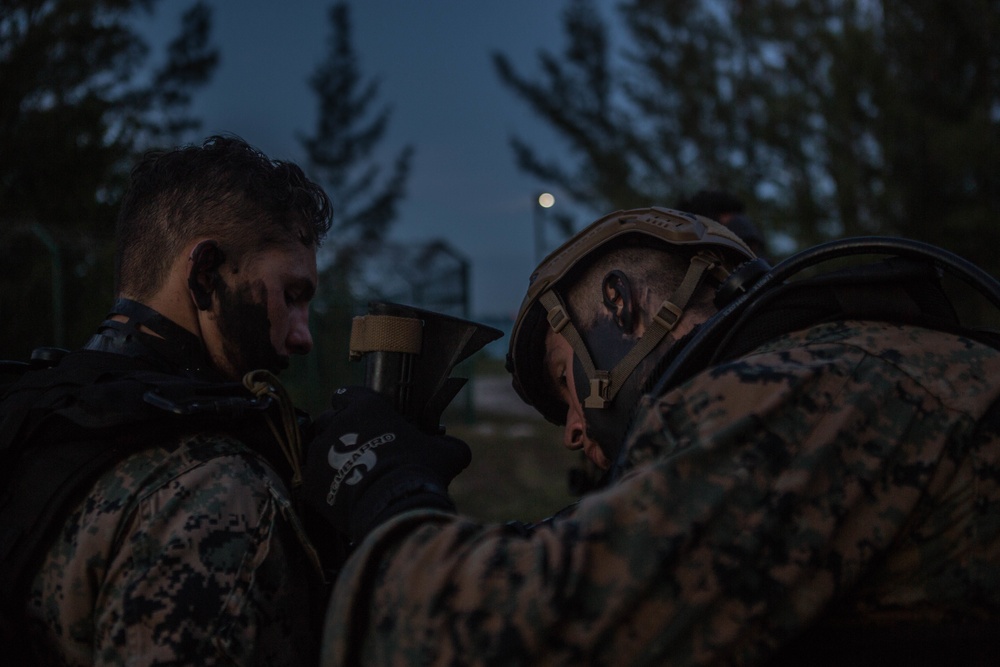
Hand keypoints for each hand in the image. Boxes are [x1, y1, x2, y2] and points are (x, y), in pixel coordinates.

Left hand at [301, 386, 470, 544]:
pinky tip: (340, 494)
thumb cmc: (421, 470)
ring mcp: (319, 452)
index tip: (359, 416)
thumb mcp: (446, 453)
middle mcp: (338, 423)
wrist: (394, 506)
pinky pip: (312, 478)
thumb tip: (457, 448)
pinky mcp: (310, 481)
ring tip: (347, 473)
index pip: (346, 394)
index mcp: (366, 407)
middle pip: (328, 420)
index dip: (351, 404)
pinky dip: (324, 484)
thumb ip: (448, 444)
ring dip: (329, 457)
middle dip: (337, 430)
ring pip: (317, 448)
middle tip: (356, 448)